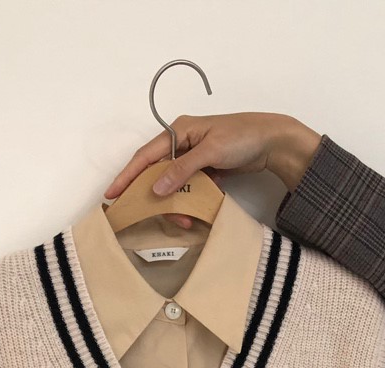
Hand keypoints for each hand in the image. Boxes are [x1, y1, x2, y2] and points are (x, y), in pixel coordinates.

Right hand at [103, 112, 321, 228]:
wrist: (272, 141)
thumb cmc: (242, 136)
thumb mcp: (210, 151)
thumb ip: (183, 169)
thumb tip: (157, 187)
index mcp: (178, 131)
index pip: (145, 156)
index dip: (128, 175)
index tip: (113, 193)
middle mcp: (182, 142)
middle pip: (157, 172)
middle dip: (153, 196)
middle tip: (148, 214)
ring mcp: (194, 157)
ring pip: (174, 184)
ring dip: (176, 203)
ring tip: (185, 220)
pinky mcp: (205, 169)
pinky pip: (189, 188)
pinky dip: (190, 201)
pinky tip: (195, 212)